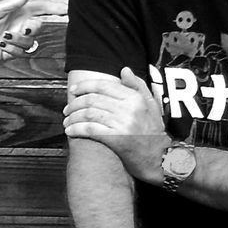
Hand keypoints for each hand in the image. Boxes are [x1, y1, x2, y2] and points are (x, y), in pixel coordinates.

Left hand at [0, 0, 52, 62]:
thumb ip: (15, 2)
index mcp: (17, 11)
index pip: (40, 9)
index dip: (54, 9)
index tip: (66, 10)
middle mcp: (18, 24)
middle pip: (38, 27)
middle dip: (32, 28)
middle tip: (22, 27)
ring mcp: (14, 38)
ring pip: (30, 42)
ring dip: (18, 40)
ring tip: (4, 37)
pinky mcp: (9, 51)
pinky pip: (20, 53)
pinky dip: (11, 49)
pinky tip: (1, 45)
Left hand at [63, 68, 167, 182]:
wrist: (160, 158)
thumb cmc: (153, 131)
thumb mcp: (152, 105)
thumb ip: (138, 86)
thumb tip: (124, 70)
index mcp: (135, 97)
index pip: (103, 86)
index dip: (84, 86)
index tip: (74, 90)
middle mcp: (128, 108)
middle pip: (93, 99)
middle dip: (75, 103)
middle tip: (67, 109)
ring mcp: (122, 124)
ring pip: (89, 114)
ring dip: (73, 117)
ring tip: (67, 121)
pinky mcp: (116, 139)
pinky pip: (90, 130)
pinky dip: (77, 129)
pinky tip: (70, 131)